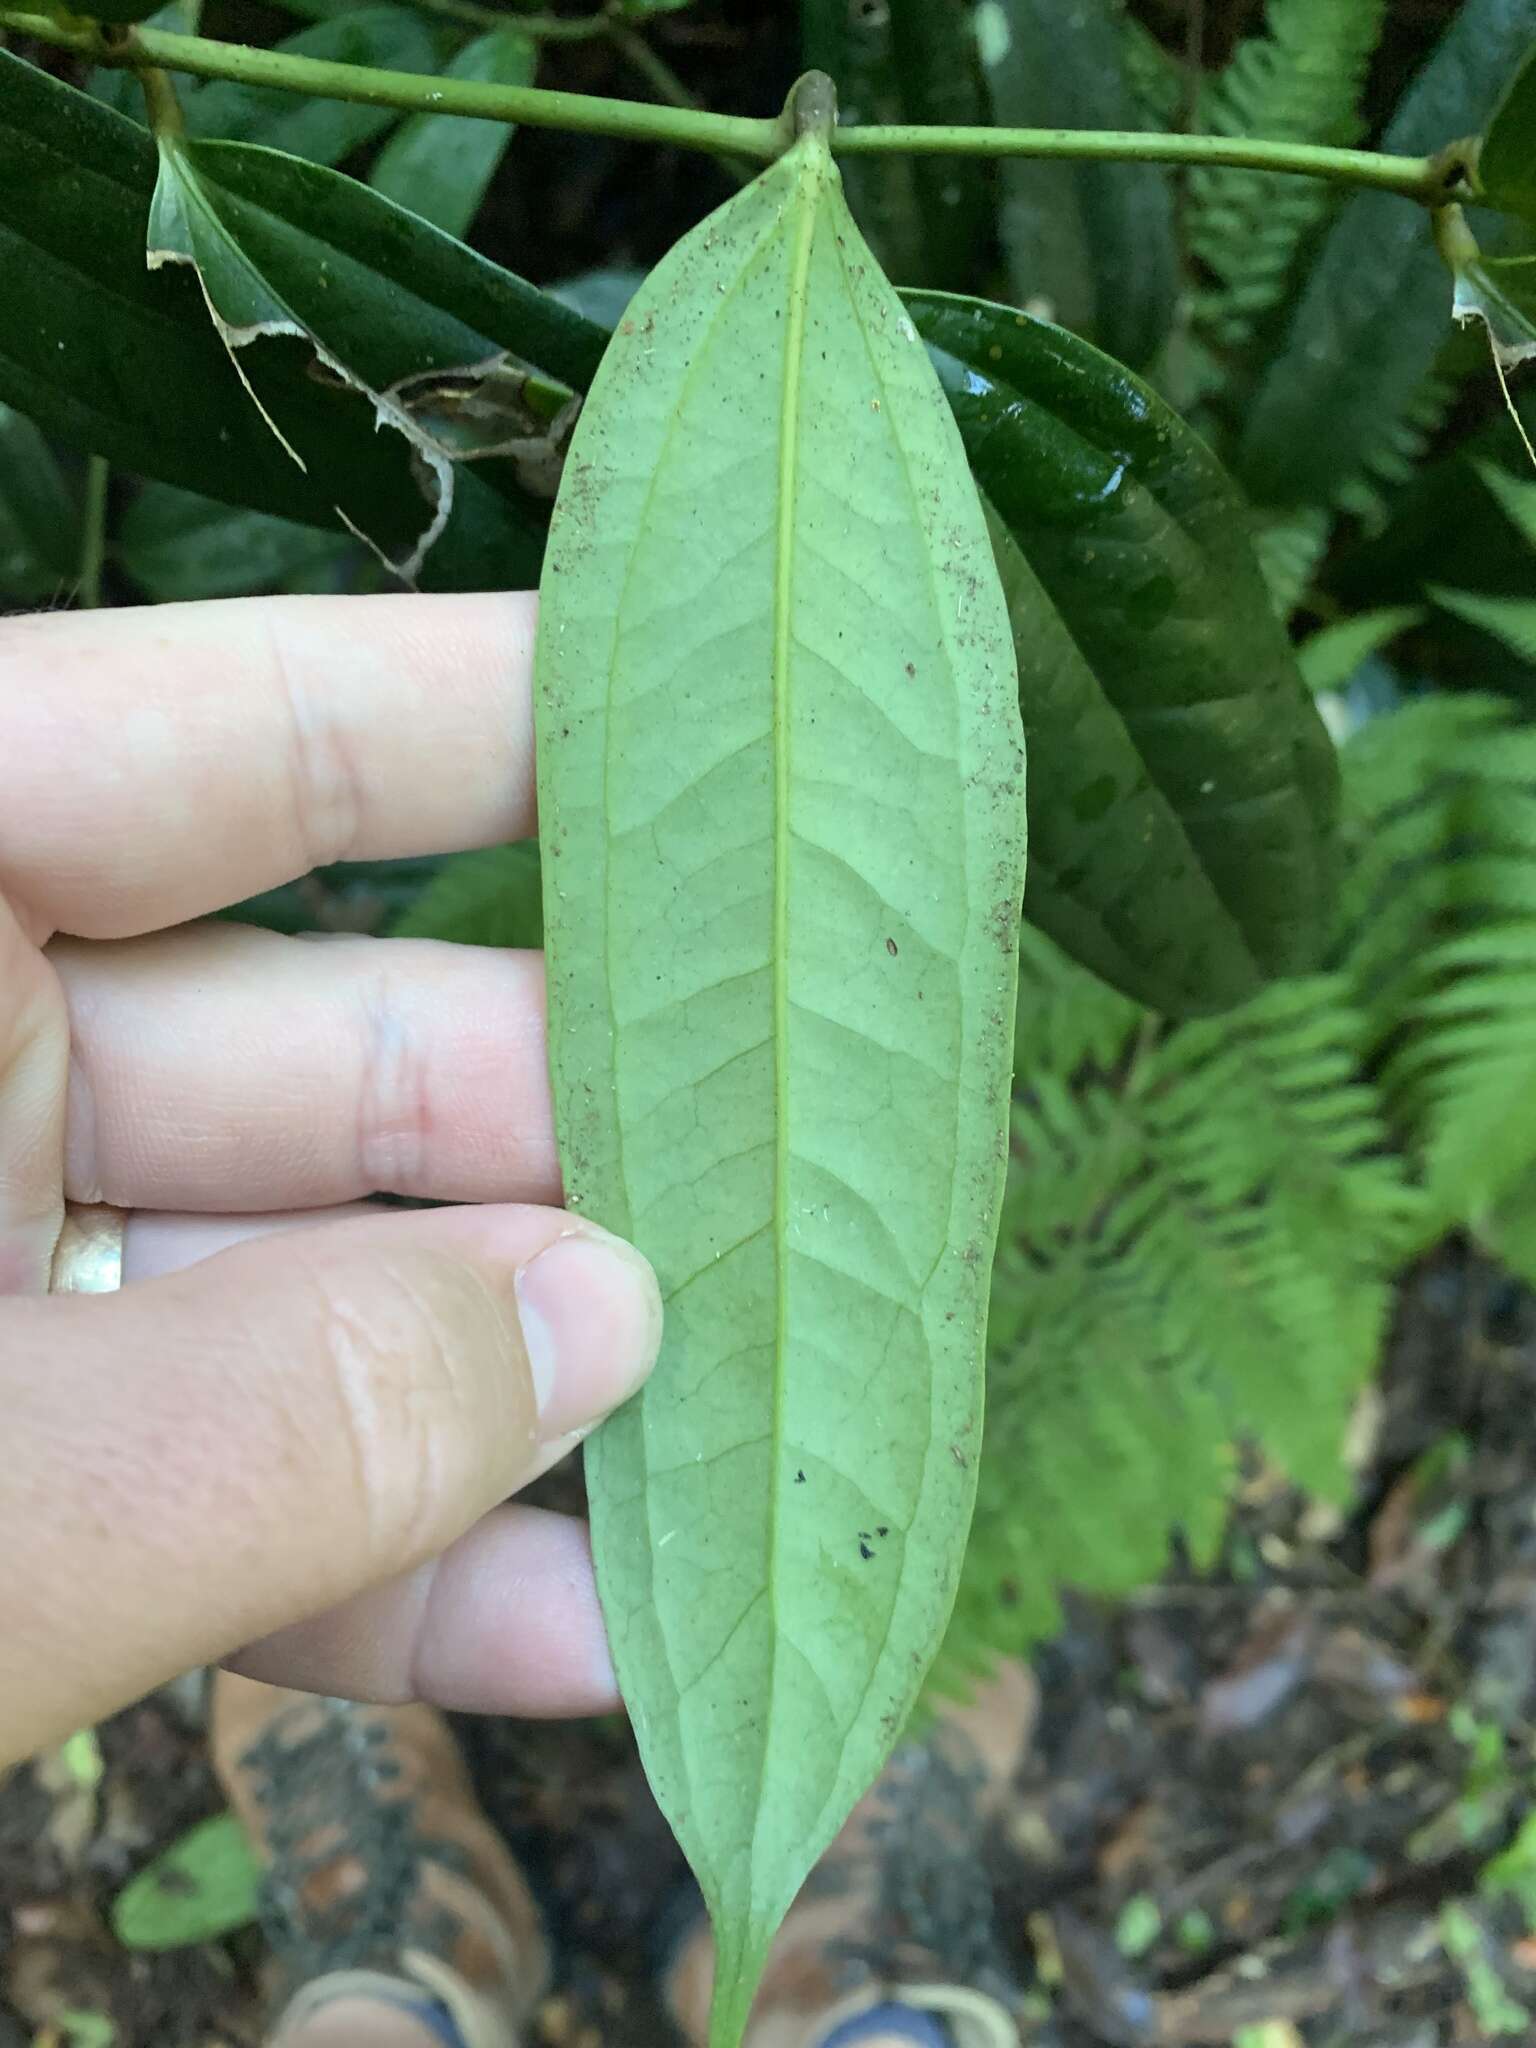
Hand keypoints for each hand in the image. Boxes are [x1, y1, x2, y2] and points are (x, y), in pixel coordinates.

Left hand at [0, 592, 660, 1766]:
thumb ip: (266, 1421)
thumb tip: (612, 1328)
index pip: (241, 735)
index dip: (503, 718)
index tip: (726, 731)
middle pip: (326, 1046)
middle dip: (577, 1147)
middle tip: (822, 1193)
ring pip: (290, 1298)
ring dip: (516, 1397)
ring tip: (753, 1454)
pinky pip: (198, 1484)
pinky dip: (369, 1561)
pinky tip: (571, 1632)